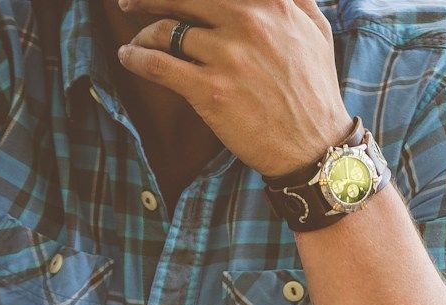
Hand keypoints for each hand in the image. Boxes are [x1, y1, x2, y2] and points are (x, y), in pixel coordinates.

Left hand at [117, 0, 354, 175]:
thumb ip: (294, 0)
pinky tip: (129, 58)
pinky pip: (158, 65)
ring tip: (138, 42)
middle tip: (131, 4)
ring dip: (143, 35)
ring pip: (164, 31)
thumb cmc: (315, 90)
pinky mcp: (211, 91)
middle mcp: (249, 23)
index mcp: (272, 5)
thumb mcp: (316, 32)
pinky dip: (136, 58)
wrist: (316, 148)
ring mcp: (228, 57)